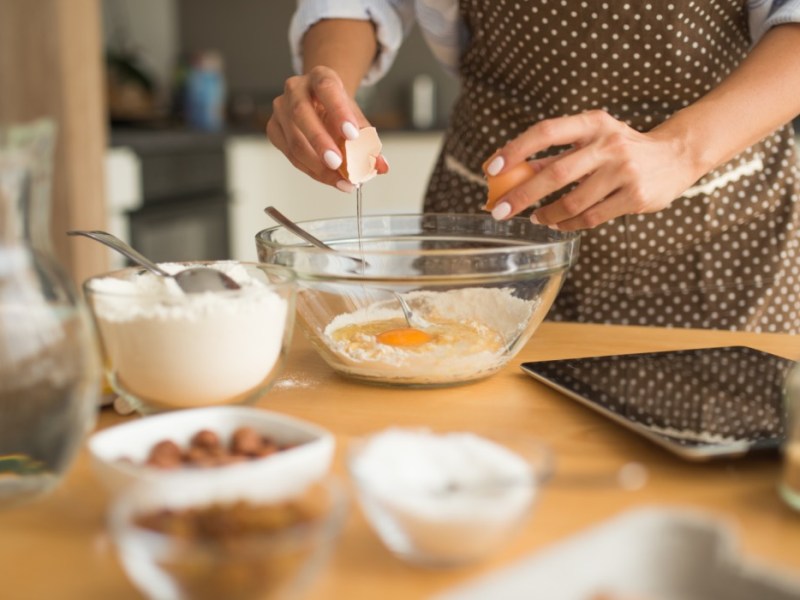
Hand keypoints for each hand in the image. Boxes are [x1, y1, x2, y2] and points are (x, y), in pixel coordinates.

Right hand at [267, 66, 387, 192]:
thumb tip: (381, 166)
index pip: (327, 88)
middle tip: (338, 164)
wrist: (319, 104)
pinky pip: (290, 155)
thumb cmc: (338, 110)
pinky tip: (329, 179)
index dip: (339, 111)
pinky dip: (311, 171)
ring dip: (317, 165)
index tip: (352, 134)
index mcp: (320, 77)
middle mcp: (296, 88)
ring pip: (293, 141)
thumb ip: (369, 140)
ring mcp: (281, 109)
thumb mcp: (356, 118)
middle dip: (320, 142)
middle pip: (302, 114)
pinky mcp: (274, 129)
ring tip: (341, 180)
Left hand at [482, 110, 698, 229]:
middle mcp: (609, 144)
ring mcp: (624, 171)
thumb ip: (556, 156)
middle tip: (499, 210)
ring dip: (547, 214)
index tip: (491, 169)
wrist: (676, 156)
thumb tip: (511, 173)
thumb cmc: (621, 148)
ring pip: (573, 201)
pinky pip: (591, 217)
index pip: (546, 132)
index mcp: (593, 123)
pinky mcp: (634, 197)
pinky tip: (558, 224)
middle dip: (521, 195)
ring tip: (535, 218)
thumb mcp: (592, 141)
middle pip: (555, 173)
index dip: (515, 150)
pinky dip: (568, 224)